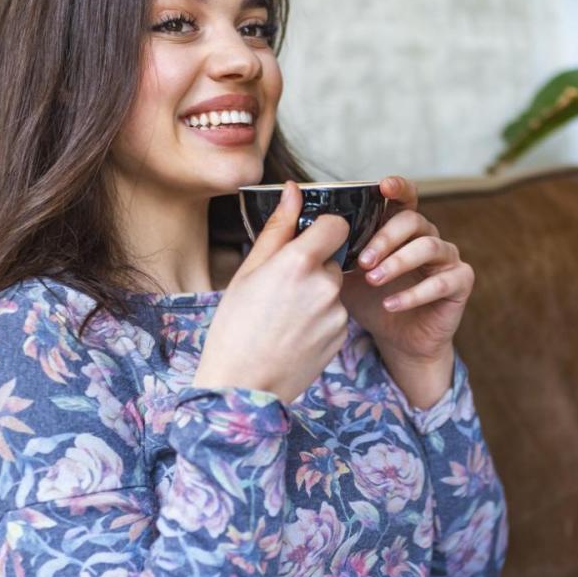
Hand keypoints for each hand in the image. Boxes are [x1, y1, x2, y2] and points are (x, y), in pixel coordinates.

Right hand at [194, 181, 349, 403]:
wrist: (243, 386)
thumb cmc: (235, 328)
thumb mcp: (248, 272)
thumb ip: (277, 229)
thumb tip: (293, 190)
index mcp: (298, 263)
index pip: (336, 225)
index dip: (323, 229)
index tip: (307, 240)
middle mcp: (324, 286)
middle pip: (333, 259)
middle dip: (313, 268)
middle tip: (280, 291)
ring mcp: (337, 314)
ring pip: (333, 289)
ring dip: (317, 295)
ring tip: (284, 318)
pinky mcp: (342, 337)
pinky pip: (336, 315)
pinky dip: (320, 320)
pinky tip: (294, 335)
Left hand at [341, 175, 473, 368]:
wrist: (397, 340)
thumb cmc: (372, 301)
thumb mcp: (345, 274)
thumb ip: (335, 250)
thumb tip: (309, 228)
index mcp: (402, 229)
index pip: (405, 198)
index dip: (398, 188)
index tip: (383, 187)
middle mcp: (428, 237)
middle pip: (413, 220)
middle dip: (385, 238)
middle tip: (363, 261)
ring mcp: (448, 258)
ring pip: (429, 246)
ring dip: (398, 262)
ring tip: (373, 281)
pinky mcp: (460, 283)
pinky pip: (442, 282)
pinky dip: (414, 294)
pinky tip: (391, 304)